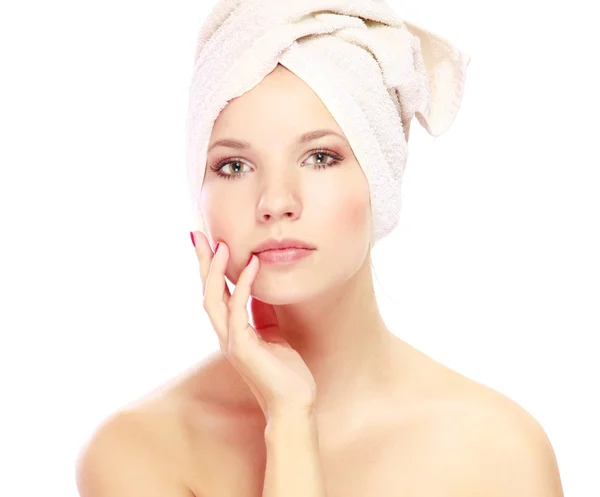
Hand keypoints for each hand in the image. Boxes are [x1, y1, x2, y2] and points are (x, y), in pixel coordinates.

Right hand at [192, 231, 316, 419]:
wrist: (293, 403)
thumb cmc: (285, 371)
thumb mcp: (273, 333)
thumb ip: (262, 311)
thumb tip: (261, 287)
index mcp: (232, 331)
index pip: (216, 293)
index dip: (211, 268)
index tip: (209, 243)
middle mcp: (226, 334)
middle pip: (206, 291)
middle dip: (202, 263)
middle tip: (198, 235)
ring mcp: (231, 341)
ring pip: (213, 299)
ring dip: (215, 270)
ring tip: (219, 245)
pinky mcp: (242, 347)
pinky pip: (238, 309)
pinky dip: (244, 284)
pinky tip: (252, 265)